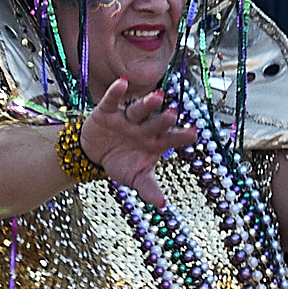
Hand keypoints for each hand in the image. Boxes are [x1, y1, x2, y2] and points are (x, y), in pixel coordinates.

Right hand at [78, 80, 197, 207]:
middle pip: (156, 122)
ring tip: (157, 97)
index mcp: (155, 142)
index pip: (171, 138)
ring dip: (147, 104)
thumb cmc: (121, 163)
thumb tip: (162, 205)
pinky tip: (122, 83)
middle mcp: (144, 127)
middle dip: (164, 119)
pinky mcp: (107, 111)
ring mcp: (126, 118)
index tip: (194, 133)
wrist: (93, 155)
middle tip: (173, 114)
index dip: (182, 136)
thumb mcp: (134, 178)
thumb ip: (148, 188)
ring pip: (138, 110)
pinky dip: (116, 92)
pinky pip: (112, 100)